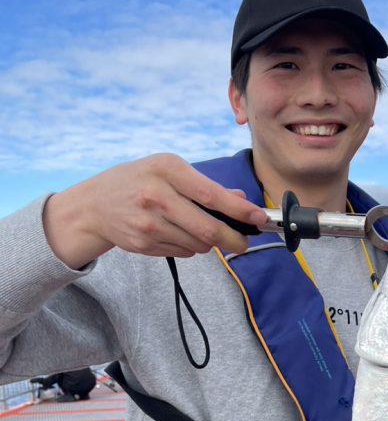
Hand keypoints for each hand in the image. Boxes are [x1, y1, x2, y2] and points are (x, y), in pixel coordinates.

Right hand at [42, 153, 265, 268]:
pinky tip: (179, 233)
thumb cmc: (140, 180)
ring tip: (202, 230)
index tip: (259, 218)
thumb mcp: (169, 169)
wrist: (95, 204)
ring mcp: (149, 223)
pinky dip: (191, 246)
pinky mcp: (144, 244)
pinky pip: (184, 251)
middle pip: (208, 229)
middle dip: (234, 240)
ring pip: (198, 244)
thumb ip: (205, 185)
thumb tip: (241, 200)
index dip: (240, 210)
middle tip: (244, 243)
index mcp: (167, 170)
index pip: (211, 195)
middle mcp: (157, 196)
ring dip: (210, 243)